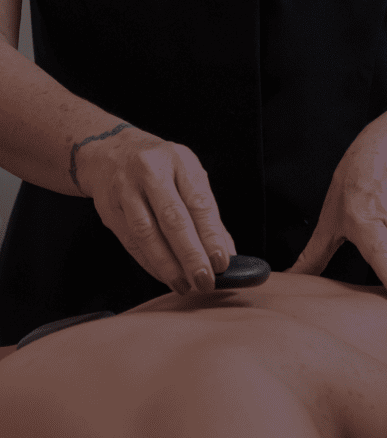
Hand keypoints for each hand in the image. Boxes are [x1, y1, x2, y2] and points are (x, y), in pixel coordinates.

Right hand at [76, 127, 236, 293]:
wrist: (110, 152)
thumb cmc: (160, 167)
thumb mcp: (188, 176)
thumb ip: (207, 213)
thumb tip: (226, 252)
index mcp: (179, 161)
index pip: (198, 202)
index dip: (211, 235)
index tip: (222, 262)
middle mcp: (151, 172)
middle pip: (172, 219)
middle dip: (191, 255)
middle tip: (205, 281)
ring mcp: (126, 190)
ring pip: (147, 233)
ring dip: (168, 265)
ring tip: (184, 285)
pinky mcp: (109, 209)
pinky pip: (131, 242)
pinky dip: (150, 262)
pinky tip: (165, 276)